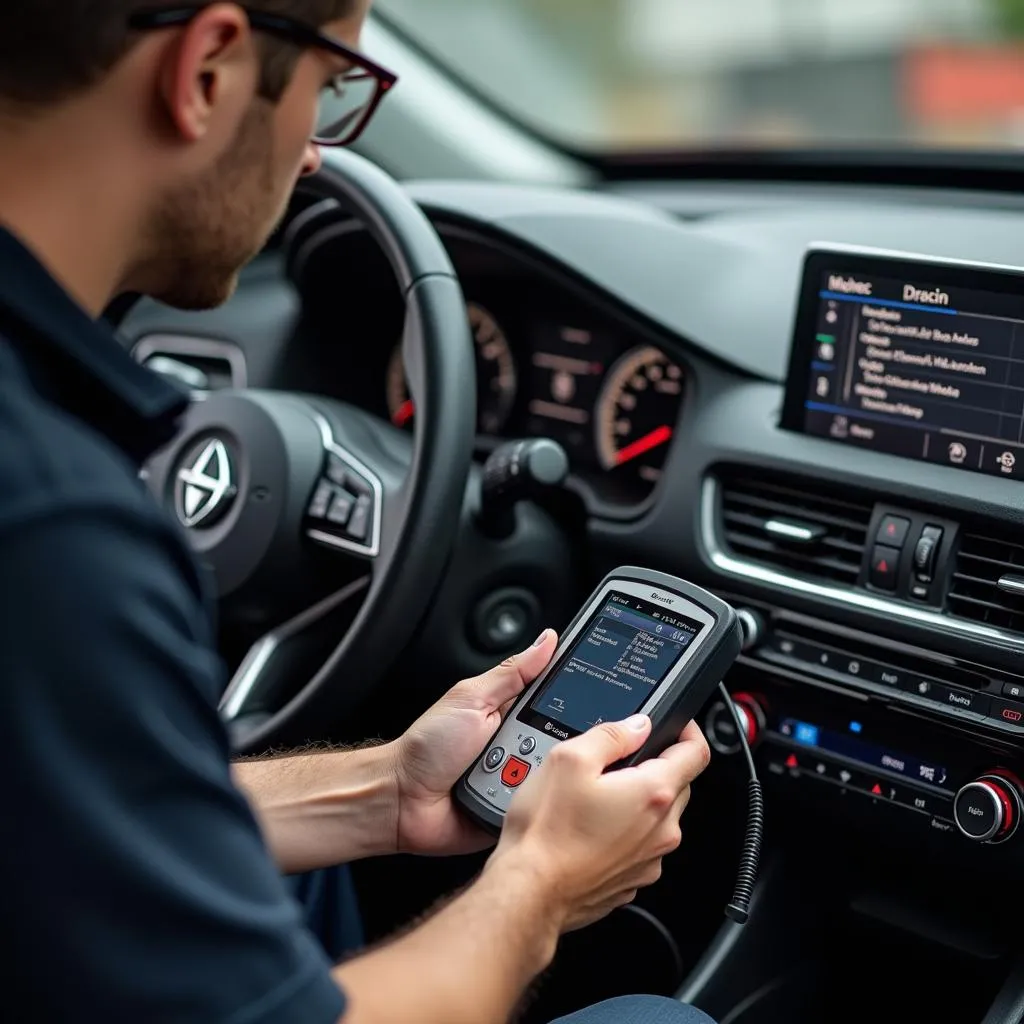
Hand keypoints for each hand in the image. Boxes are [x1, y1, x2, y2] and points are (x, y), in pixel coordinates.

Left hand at [391, 629, 558, 855]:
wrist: (401, 800)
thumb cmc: (428, 747)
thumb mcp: (472, 698)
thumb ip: (513, 672)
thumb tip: (546, 640)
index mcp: (513, 714)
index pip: (558, 702)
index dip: (575, 700)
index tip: (590, 696)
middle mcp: (522, 747)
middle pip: (563, 741)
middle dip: (552, 742)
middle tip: (519, 741)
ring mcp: (520, 781)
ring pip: (556, 775)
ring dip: (538, 774)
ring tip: (506, 772)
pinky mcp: (517, 811)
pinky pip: (541, 808)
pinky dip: (534, 804)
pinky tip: (519, 799)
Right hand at [484, 715, 710, 932]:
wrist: (529, 891)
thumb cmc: (547, 831)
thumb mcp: (569, 759)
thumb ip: (611, 735)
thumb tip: (637, 725)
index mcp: (653, 793)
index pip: (696, 753)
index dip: (689, 731)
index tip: (677, 724)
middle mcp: (662, 830)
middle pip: (679, 785)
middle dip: (657, 766)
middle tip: (619, 761)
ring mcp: (650, 859)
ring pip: (659, 817)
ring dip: (639, 801)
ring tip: (595, 798)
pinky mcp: (633, 880)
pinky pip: (641, 845)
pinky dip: (626, 832)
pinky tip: (590, 829)